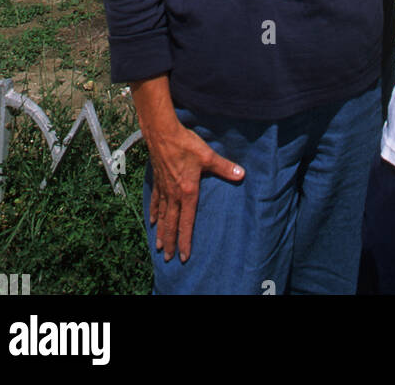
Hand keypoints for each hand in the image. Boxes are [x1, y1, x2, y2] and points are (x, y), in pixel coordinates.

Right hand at [146, 119, 244, 262]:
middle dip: (171, 242)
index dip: (186, 241)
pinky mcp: (158, 181)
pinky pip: (156, 201)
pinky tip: (152, 221)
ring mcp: (164, 189)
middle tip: (169, 259)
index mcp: (187, 192)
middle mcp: (174, 195)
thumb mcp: (209, 156)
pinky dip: (154, 213)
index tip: (184, 257)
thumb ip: (225, 168)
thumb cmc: (187, 145)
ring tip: (159, 247)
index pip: (187, 222)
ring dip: (161, 232)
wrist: (163, 134)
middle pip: (172, 224)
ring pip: (162, 216)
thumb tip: (242, 175)